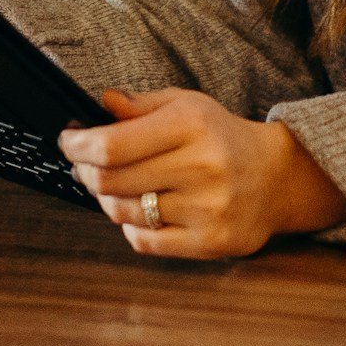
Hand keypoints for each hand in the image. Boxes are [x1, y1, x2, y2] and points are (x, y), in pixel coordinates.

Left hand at [57, 88, 345, 259]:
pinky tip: (142, 210)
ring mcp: (207, 208)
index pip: (112, 145)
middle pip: (110, 181)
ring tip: (117, 188)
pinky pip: (144, 241)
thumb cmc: (222, 137)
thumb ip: (141, 106)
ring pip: (122, 213)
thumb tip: (101, 104)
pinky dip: (131, 227)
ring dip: (107, 200)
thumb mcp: (187, 106)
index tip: (68, 142)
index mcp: (192, 124)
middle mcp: (201, 166)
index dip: (78, 146)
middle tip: (84, 166)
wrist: (277, 177)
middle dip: (85, 172)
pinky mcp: (210, 242)